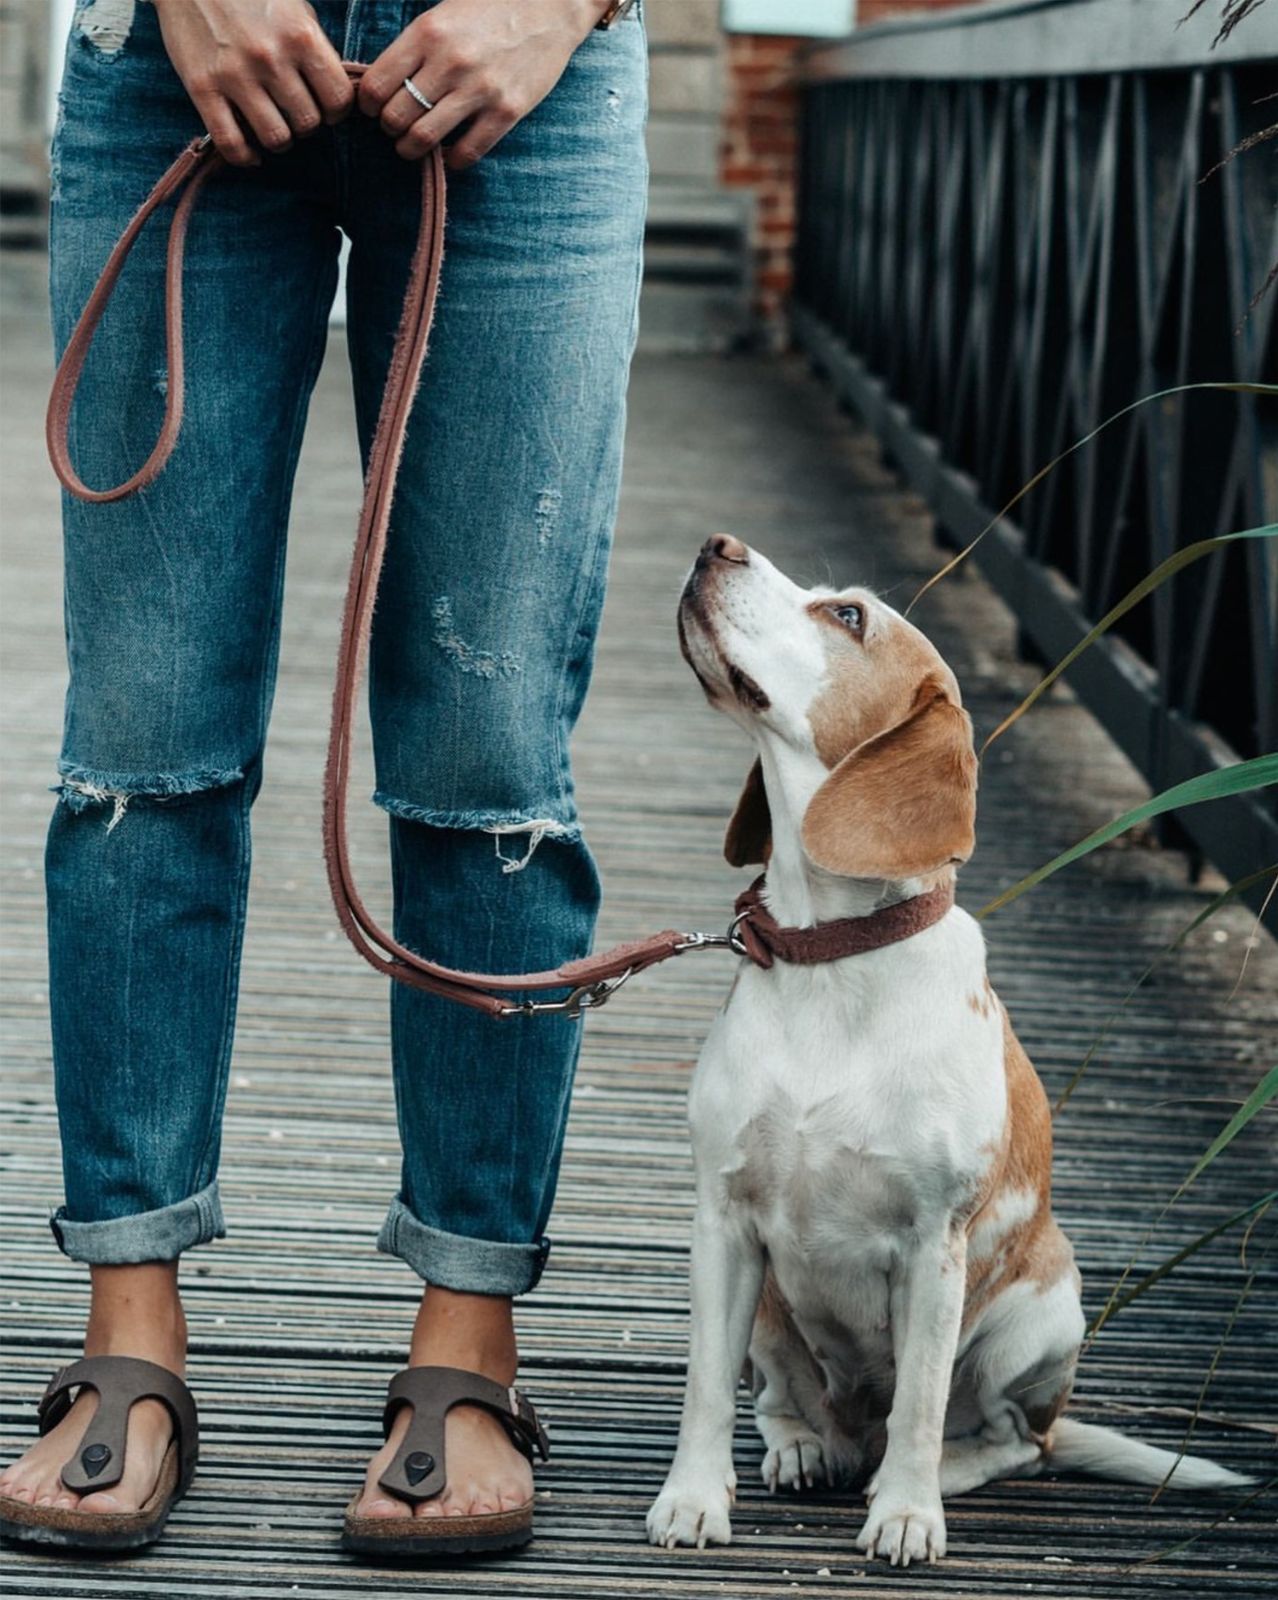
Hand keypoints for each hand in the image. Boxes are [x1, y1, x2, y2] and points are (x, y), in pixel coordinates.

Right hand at [153, 0, 352, 167]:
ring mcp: (235, 74)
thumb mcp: (294, 8)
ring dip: (279, 140)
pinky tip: (251, 153)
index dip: (335, 112)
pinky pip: (231, 143)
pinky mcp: (202, 87)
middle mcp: (270, 58)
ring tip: (274, 127)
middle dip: (306, 125)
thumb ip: (315, 49)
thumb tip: (333, 91)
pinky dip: (245, 156)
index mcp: (300, 36)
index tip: (325, 108)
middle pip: (308, 123)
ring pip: (276, 138)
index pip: (338, 99)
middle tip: (294, 115)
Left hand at [358, 0, 610, 168]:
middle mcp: (450, 62)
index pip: (377, 84)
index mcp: (428, 33)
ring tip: (413, 146)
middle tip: (396, 127)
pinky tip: (450, 154)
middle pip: (397, 116)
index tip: (375, 107)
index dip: (369, 104)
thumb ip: (416, 45)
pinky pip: (467, 152)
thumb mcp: (445, 12)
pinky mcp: (507, 111)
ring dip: (411, 149)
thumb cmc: (492, 5)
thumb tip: (386, 81)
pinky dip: (452, 161)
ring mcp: (480, 90)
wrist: (551, 4)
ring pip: (424, 138)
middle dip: (389, 128)